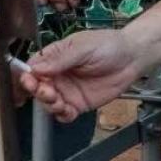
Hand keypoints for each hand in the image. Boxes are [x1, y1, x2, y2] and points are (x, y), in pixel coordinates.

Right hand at [21, 29, 144, 121]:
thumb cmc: (108, 45)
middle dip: (37, 91)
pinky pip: (64, 114)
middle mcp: (58, 75)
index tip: (28, 79)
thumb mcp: (84, 47)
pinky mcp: (78, 104)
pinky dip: (62, 115)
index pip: (33, 67)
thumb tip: (37, 66)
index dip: (28, 75)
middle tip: (46, 90)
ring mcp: (67, 91)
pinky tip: (67, 110)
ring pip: (48, 103)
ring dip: (48, 104)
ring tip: (58, 100)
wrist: (132, 58)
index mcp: (55, 57)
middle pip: (37, 87)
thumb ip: (62, 58)